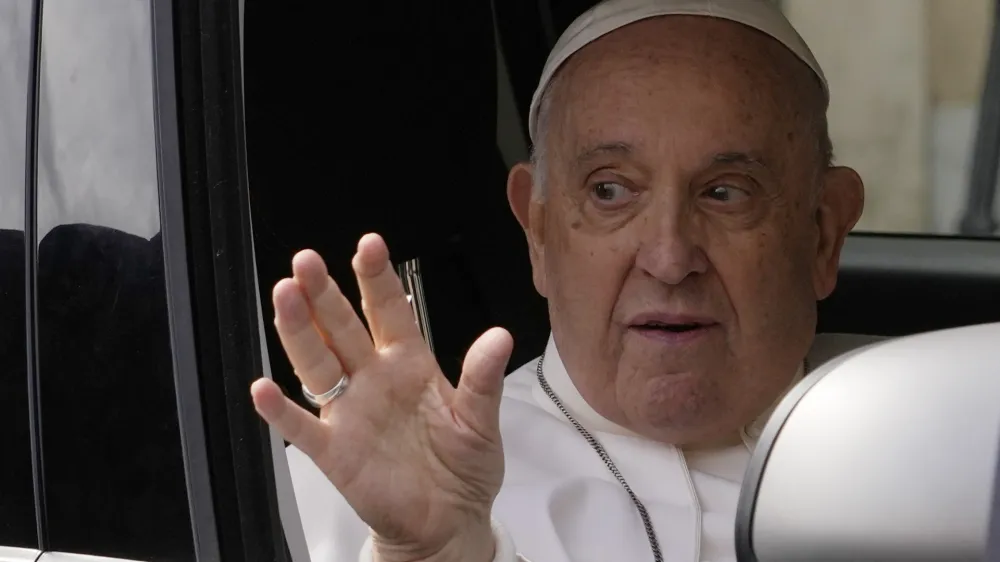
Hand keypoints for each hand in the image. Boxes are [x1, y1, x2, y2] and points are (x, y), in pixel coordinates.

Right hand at [250, 234, 513, 561]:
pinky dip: (281, 410)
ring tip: (285, 297)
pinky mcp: (334, 450)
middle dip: (325, 293)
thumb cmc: (463, 467)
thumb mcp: (481, 421)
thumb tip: (500, 338)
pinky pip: (302, 427)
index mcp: (410, 364)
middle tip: (307, 261)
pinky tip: (264, 388)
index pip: (390, 311)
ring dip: (300, 332)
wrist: (448, 521)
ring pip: (317, 364)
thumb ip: (482, 379)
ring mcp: (350, 412)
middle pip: (343, 328)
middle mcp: (374, 379)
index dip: (378, 279)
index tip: (369, 245)